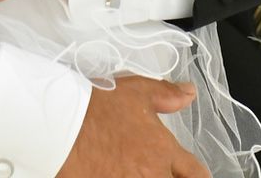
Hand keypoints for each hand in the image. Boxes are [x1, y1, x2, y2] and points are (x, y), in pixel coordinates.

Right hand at [59, 77, 207, 177]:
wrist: (64, 124)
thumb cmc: (99, 107)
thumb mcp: (137, 91)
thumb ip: (168, 95)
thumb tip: (189, 93)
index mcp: (163, 151)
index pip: (196, 174)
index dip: (197, 174)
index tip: (191, 172)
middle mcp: (152, 174)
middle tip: (169, 171)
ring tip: (140, 170)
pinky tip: (121, 173)